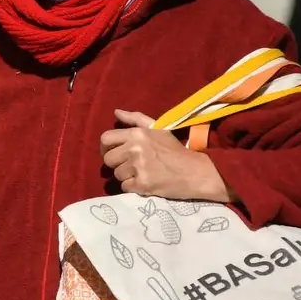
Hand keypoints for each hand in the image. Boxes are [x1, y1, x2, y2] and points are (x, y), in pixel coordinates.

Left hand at [99, 109, 230, 201]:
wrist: (195, 171)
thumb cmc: (175, 149)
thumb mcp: (158, 128)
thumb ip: (136, 119)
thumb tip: (116, 112)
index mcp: (137, 133)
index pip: (106, 138)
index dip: (105, 148)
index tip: (112, 153)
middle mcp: (134, 149)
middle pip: (108, 159)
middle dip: (116, 164)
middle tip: (129, 166)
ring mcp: (138, 167)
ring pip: (117, 175)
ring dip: (126, 176)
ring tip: (141, 174)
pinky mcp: (142, 184)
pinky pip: (125, 187)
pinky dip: (133, 187)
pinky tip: (145, 183)